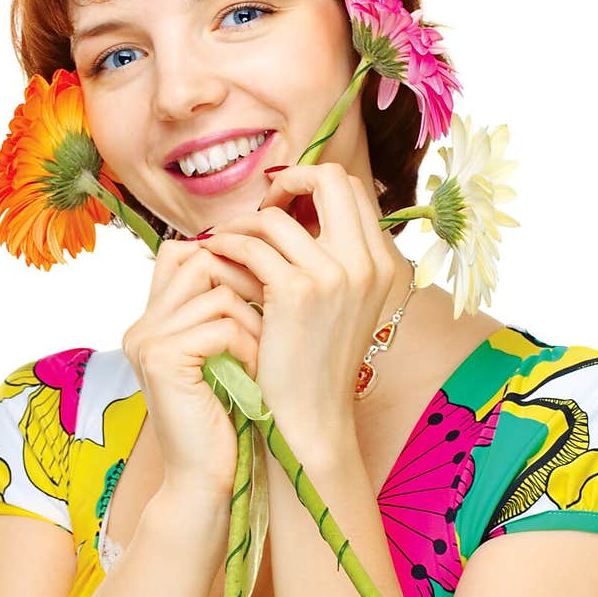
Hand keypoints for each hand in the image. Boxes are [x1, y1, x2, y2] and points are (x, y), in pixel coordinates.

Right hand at [122, 240, 264, 496]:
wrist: (205, 482)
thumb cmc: (227, 420)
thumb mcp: (226, 357)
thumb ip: (226, 312)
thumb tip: (263, 259)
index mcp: (151, 322)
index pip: (183, 253)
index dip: (227, 262)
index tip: (262, 294)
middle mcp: (141, 326)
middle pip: (203, 261)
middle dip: (248, 287)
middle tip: (271, 326)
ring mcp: (146, 340)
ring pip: (220, 292)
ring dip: (255, 324)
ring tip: (262, 360)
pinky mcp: (162, 358)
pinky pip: (223, 325)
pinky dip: (249, 348)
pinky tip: (254, 376)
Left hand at [197, 163, 395, 453]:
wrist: (310, 418)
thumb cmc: (314, 365)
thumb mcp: (341, 306)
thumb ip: (331, 259)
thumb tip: (294, 211)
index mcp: (383, 263)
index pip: (350, 189)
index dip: (311, 185)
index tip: (281, 208)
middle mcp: (368, 262)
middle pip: (330, 178)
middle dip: (287, 181)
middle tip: (259, 209)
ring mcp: (336, 274)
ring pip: (277, 215)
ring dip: (242, 223)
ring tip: (223, 244)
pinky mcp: (298, 290)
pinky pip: (251, 244)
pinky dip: (226, 246)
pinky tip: (214, 260)